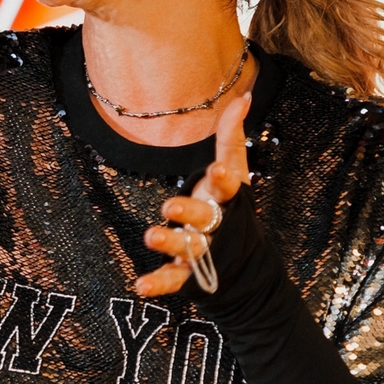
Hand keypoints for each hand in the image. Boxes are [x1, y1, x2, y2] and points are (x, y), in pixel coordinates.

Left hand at [136, 90, 251, 296]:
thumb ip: (232, 137)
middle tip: (169, 207)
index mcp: (226, 200)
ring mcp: (202, 252)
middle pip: (203, 218)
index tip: (216, 170)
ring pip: (187, 249)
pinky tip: (139, 286)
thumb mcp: (234, 173)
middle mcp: (215, 226)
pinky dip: (157, 285)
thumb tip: (244, 96)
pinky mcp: (187, 276)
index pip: (228, 187)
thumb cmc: (229, 207)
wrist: (241, 264)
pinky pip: (172, 280)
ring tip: (151, 236)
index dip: (222, 179)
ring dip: (169, 243)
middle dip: (188, 212)